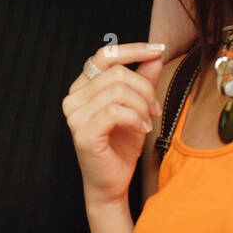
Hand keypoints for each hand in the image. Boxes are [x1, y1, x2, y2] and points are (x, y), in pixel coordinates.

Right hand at [62, 42, 164, 206]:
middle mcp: (73, 98)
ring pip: (119, 91)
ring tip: (147, 120)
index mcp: (83, 87)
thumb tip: (154, 56)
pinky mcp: (83, 132)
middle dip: (145, 89)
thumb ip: (143, 81)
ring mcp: (75, 116)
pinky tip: (142, 128)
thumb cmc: (121, 146)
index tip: (158, 50)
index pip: (104, 55)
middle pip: (117, 74)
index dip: (133, 49)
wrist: (112, 182)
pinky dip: (136, 118)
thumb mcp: (137, 107)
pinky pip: (116, 112)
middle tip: (155, 108)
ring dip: (142, 106)